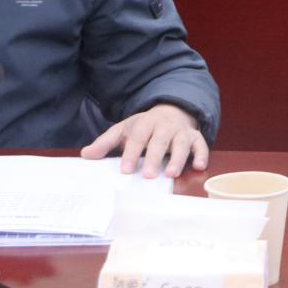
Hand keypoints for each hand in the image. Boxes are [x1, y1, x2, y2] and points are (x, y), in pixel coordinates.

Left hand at [80, 103, 207, 177]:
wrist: (170, 112)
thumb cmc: (143, 128)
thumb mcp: (123, 130)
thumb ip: (105, 143)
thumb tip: (85, 155)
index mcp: (145, 123)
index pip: (138, 137)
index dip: (132, 153)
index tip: (126, 169)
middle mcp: (165, 126)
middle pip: (160, 140)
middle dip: (155, 157)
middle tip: (149, 175)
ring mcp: (181, 131)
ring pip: (182, 143)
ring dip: (178, 158)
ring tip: (172, 174)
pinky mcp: (195, 137)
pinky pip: (201, 144)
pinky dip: (202, 154)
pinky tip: (200, 166)